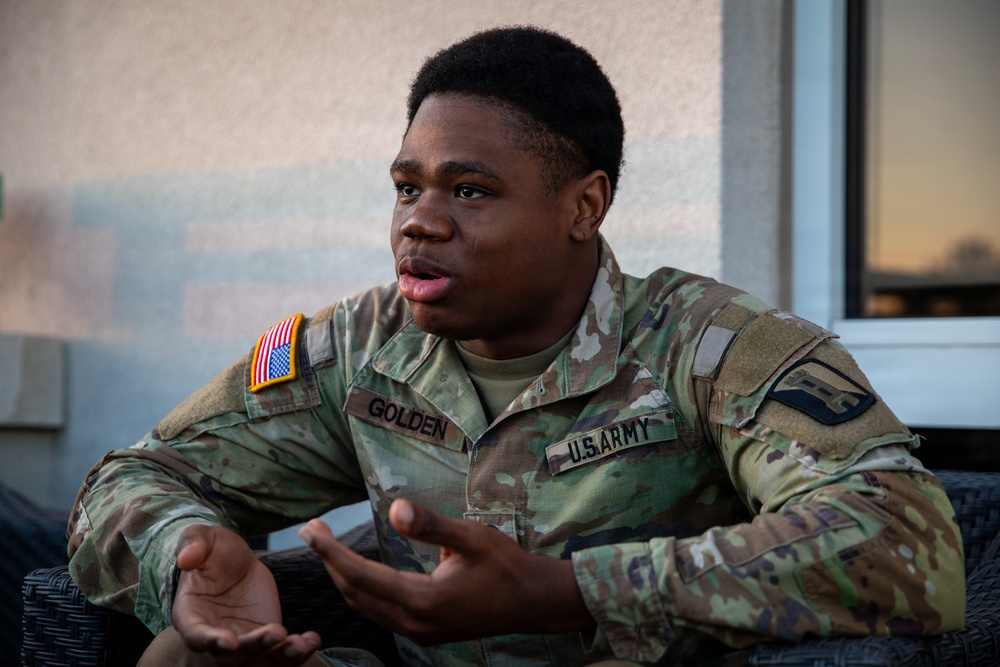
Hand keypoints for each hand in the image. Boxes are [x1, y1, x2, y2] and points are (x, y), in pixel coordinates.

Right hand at [171, 525, 320, 664]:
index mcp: (191, 617)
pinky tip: (311, 640)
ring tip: (300, 644)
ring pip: (258, 660)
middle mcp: (215, 637)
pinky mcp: (265, 638)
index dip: (211, 641)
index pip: (198, 636)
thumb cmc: (212, 552)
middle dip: (254, 647)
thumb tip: (185, 558)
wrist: (235, 561)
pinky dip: (296, 652)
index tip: (229, 642)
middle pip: (232, 656)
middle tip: (276, 633)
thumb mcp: (203, 538)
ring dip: (279, 657)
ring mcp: (242, 641)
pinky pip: (280, 652)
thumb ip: (193, 544)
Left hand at [298, 499, 592, 644]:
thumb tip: (394, 509)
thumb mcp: (472, 536)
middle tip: (312, 530)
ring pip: (365, 606)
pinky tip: (357, 570)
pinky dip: (361, 589)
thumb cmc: (506, 565)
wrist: (534, 602)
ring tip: (326, 546)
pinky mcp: (425, 633)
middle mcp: (415, 623)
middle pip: (356, 592)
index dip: (331, 553)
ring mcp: (419, 633)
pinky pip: (380, 612)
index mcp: (423, 600)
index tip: (309, 531)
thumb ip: (431, 525)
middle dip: (329, 561)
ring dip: (342, 576)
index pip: (362, 576)